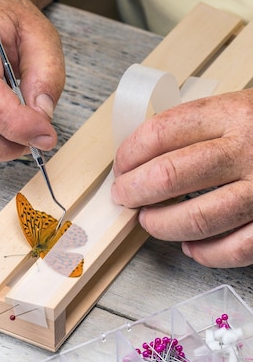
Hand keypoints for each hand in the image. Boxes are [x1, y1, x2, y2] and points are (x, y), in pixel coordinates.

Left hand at [111, 89, 252, 267]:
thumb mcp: (242, 107)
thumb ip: (199, 127)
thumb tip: (142, 157)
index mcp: (234, 113)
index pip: (160, 133)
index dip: (128, 154)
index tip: (121, 166)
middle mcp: (248, 150)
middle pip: (168, 177)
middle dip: (133, 192)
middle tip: (125, 196)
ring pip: (195, 219)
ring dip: (160, 225)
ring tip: (149, 221)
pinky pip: (232, 250)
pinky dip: (204, 253)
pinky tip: (190, 246)